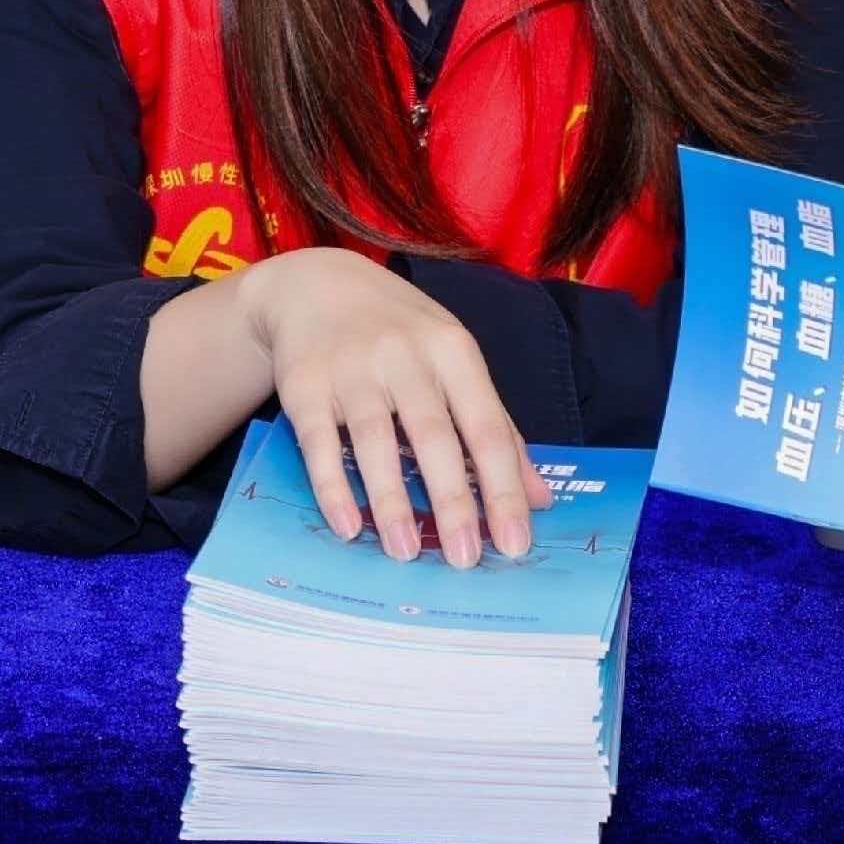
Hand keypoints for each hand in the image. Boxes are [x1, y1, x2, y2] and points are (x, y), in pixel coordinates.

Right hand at [238, 249, 549, 568]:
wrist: (315, 284)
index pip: (486, 427)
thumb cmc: (400, 333)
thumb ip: (495, 427)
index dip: (503, 488)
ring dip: (390, 501)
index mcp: (452, 351)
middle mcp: (404, 355)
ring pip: (375, 440)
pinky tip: (348, 525)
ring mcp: (351, 367)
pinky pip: (319, 441)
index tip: (514, 544)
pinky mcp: (305, 383)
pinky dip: (332, 486)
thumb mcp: (454, 362)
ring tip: (405, 552)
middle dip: (453, 502)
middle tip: (464, 559)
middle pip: (432, 436)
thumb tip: (538, 499)